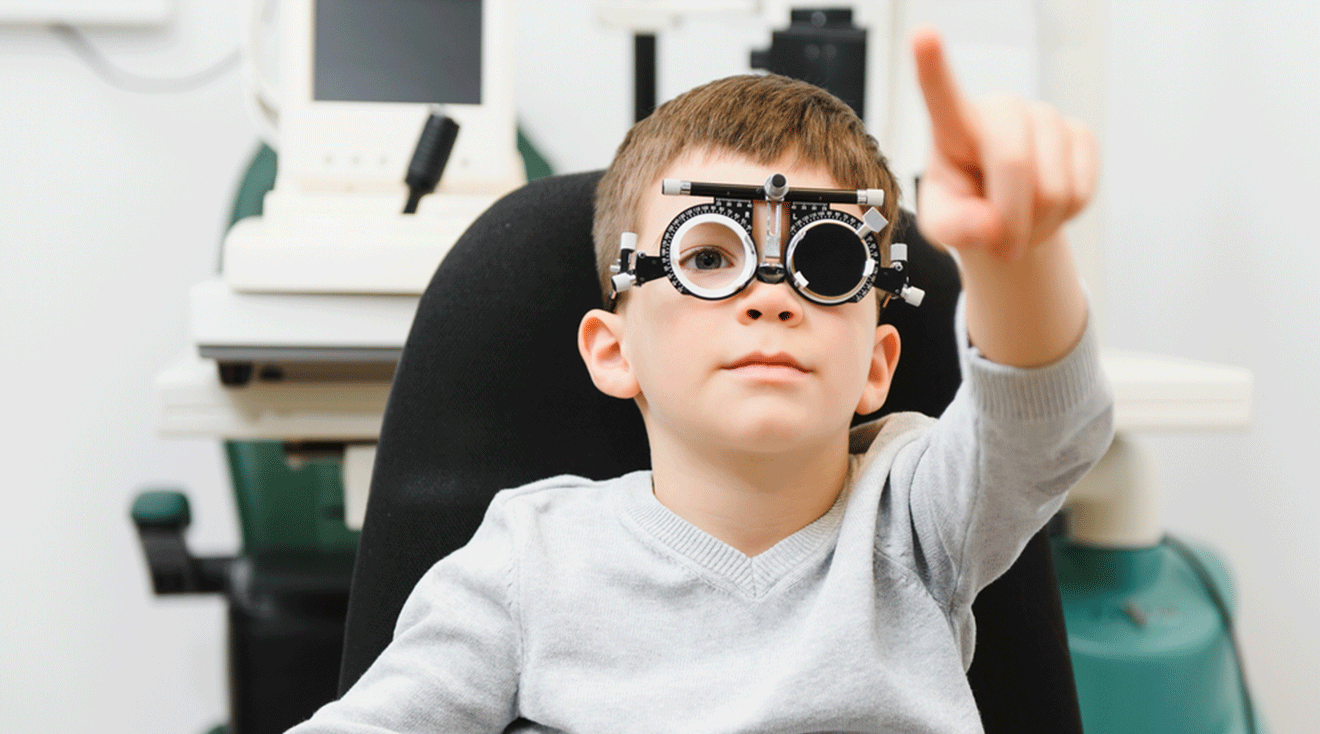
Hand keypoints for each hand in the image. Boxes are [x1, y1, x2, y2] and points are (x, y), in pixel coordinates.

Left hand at [912, 26, 1097, 260]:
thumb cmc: (964, 211)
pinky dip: (1064, 217)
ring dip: (1038, 223)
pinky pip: (1081, 190)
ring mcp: (1044, 117)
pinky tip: (1045, 208)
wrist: (1005, 218)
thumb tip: (992, 226)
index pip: (941, 94)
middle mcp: (1001, 110)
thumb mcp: (943, 228)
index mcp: (953, 126)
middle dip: (1011, 219)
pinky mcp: (1080, 135)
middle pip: (1014, 164)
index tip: (922, 35)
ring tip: (1020, 220)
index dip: (933, 66)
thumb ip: (955, 229)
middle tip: (1000, 245)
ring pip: (1054, 188)